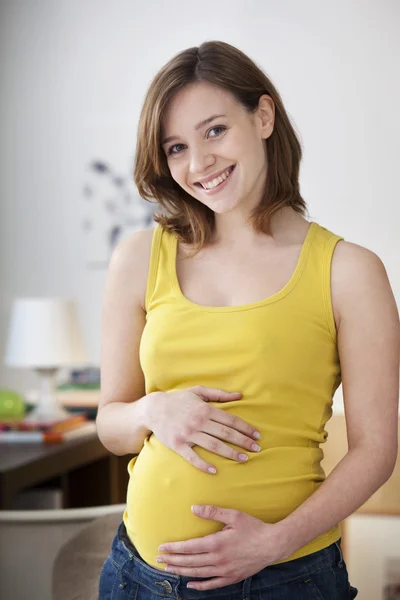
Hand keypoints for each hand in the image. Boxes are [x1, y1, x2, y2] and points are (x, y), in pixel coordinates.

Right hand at [147, 386, 261, 473]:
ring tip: (244, 459)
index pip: (230, 420)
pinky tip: (215, 470)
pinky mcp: (178, 445)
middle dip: (243, 441)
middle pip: (225, 433)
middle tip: (257, 448)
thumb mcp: (198, 391)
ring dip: (230, 453)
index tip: (257, 435)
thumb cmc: (178, 399)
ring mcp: (188, 434)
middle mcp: (198, 421)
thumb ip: (219, 394)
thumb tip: (239, 395)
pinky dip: (203, 464)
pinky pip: (192, 457)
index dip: (245, 428)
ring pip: (214, 445)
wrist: (153, 409)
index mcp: (205, 408)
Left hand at [156, 505, 289, 590]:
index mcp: (217, 543)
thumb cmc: (253, 527)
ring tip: (168, 569)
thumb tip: (193, 508)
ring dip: (182, 571)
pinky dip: (200, 585)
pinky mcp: (232, 577)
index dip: (174, 548)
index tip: (161, 548)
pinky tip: (190, 584)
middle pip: (190, 562)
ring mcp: (225, 570)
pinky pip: (212, 584)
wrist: (272, 544)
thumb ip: (212, 512)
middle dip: (173, 560)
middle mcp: (218, 559)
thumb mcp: (233, 515)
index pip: (189, 547)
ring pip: (198, 573)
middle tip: (158, 560)